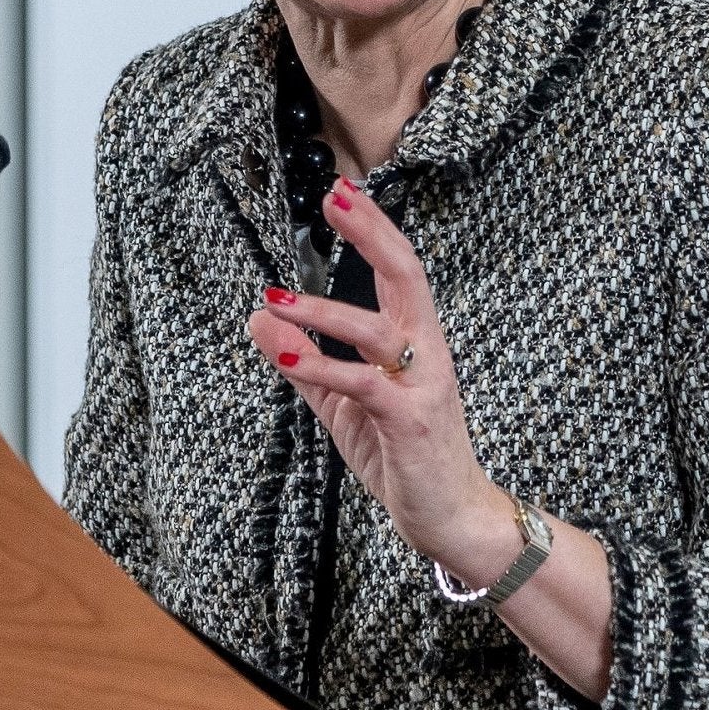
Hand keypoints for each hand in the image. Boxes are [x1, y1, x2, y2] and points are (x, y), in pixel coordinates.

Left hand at [246, 179, 513, 583]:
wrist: (449, 517)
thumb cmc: (403, 455)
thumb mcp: (341, 403)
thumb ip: (303, 360)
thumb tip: (259, 318)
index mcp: (414, 341)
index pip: (397, 270)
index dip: (372, 229)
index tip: (341, 192)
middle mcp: (425, 353)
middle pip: (405, 276)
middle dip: (371, 233)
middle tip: (335, 197)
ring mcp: (422, 386)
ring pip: (375, 330)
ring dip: (321, 312)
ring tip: (272, 298)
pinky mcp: (410, 421)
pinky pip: (363, 385)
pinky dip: (323, 368)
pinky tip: (286, 361)